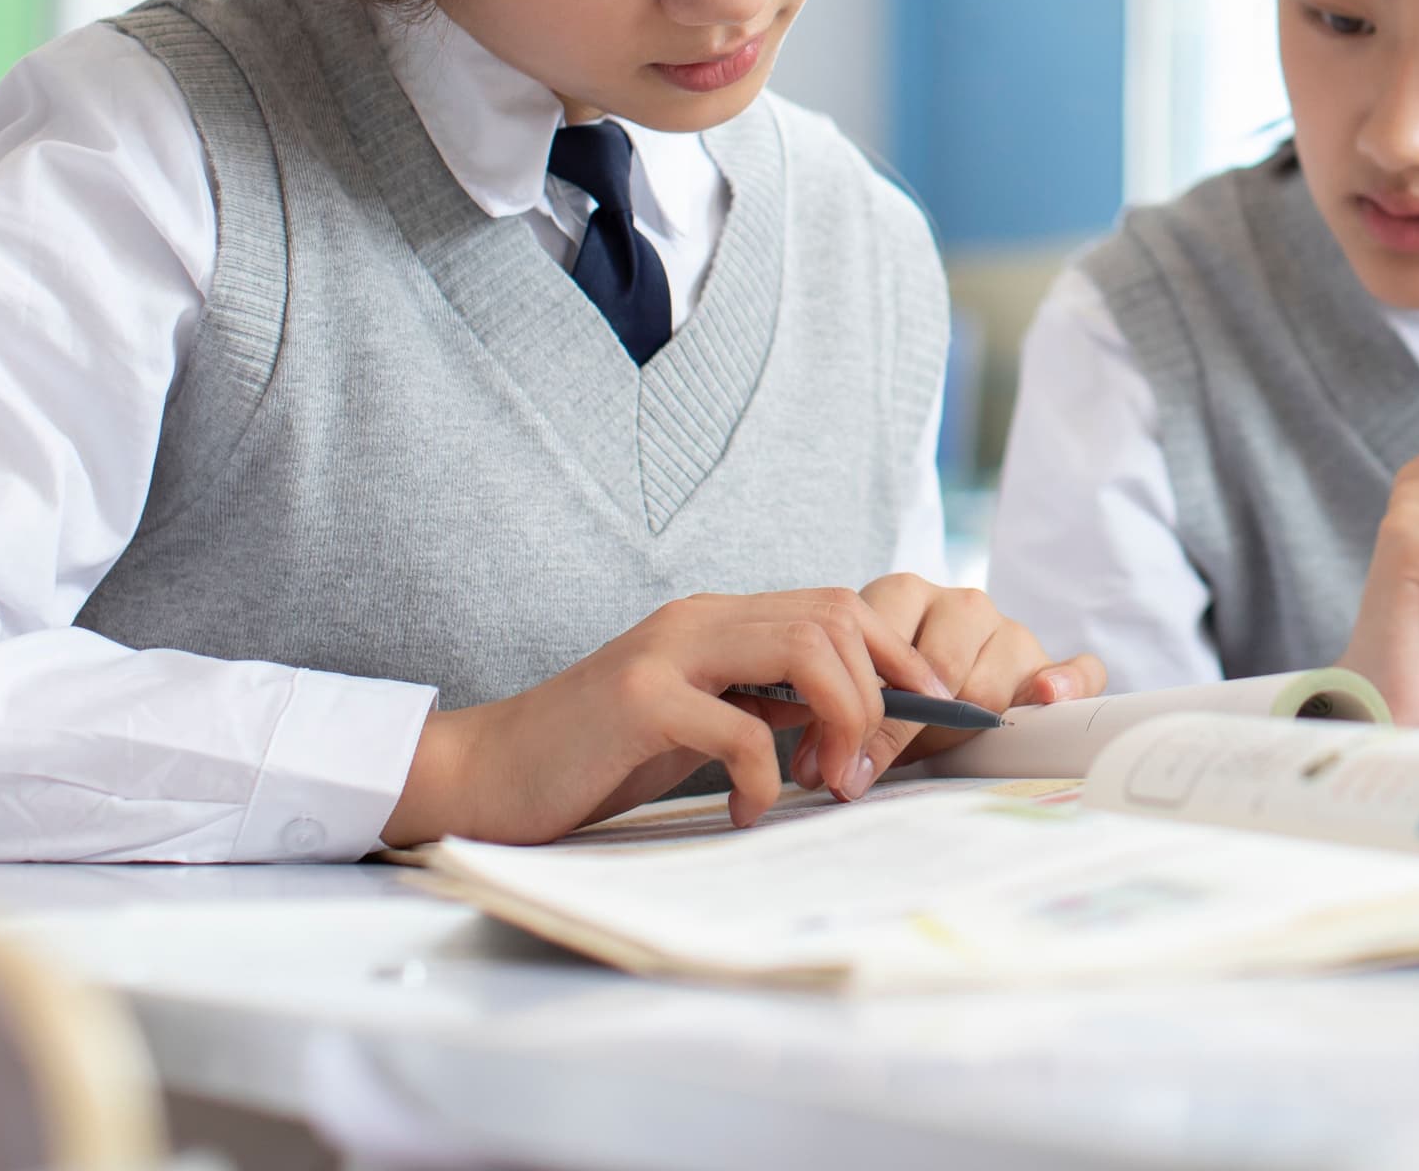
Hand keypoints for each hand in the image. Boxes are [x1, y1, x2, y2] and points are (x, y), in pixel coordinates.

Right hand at [381, 586, 942, 847]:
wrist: (486, 776)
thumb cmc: (595, 758)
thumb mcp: (697, 724)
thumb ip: (762, 707)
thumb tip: (849, 722)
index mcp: (717, 622)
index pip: (838, 607)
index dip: (897, 654)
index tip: (931, 711)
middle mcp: (698, 621)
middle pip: (836, 619)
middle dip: (877, 693)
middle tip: (865, 768)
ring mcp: (666, 654)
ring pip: (804, 651)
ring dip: (837, 722)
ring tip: (825, 783)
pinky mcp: (637, 702)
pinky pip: (738, 727)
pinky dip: (763, 775)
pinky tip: (745, 811)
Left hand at [857, 573, 1105, 760]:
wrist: (925, 697)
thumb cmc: (885, 694)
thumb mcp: (855, 689)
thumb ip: (844, 706)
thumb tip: (824, 753)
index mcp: (904, 593)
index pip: (889, 649)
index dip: (870, 709)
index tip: (853, 749)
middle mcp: (962, 602)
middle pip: (944, 670)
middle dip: (915, 725)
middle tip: (899, 751)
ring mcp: (1009, 630)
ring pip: (990, 688)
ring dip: (961, 730)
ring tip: (942, 743)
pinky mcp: (1046, 664)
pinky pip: (1074, 671)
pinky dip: (1064, 684)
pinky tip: (1045, 695)